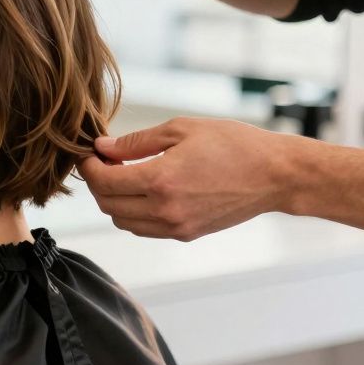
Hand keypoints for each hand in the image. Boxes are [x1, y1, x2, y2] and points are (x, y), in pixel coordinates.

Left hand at [76, 117, 297, 241]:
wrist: (275, 175)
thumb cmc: (233, 144)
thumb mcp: (181, 129)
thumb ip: (136, 142)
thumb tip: (103, 147)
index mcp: (160, 180)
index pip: (103, 182)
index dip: (88, 167)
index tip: (89, 153)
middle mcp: (164, 209)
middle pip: (107, 205)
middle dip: (98, 183)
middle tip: (104, 162)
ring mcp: (175, 226)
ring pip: (122, 222)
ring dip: (114, 201)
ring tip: (124, 175)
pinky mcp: (186, 234)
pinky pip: (144, 229)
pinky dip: (133, 213)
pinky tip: (144, 191)